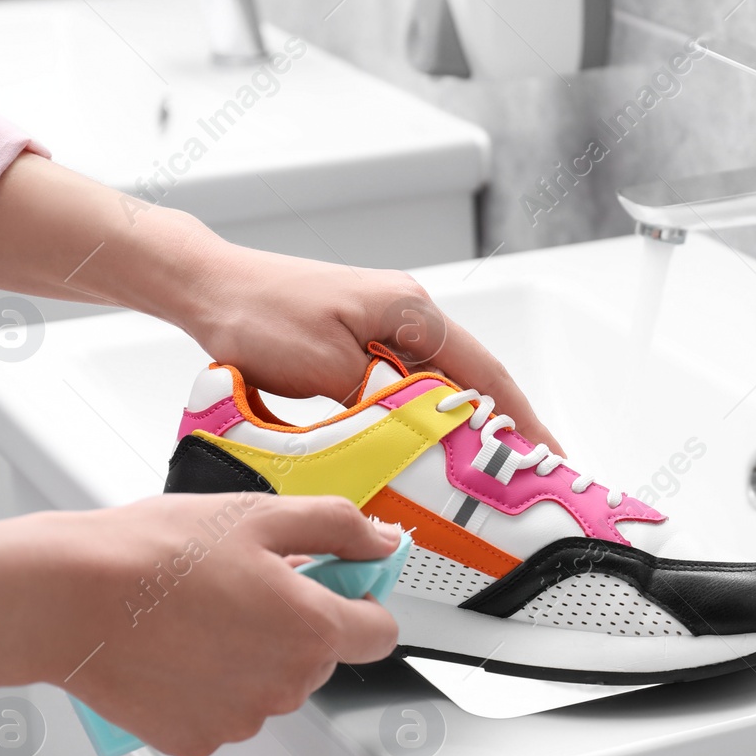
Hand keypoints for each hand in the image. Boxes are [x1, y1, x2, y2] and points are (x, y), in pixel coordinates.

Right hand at [0, 494, 400, 755]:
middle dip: (293, 623)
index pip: (380, 632)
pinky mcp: (199, 739)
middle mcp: (286, 684)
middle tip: (241, 585)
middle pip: (319, 657)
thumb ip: (337, 528)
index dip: (358, 600)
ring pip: (270, 686)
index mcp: (312, 628)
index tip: (334, 582)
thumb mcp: (257, 515)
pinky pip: (224, 711)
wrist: (67, 598)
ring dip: (249, 655)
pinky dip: (207, 686)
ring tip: (196, 614)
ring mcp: (242, 718)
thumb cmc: (153, 553)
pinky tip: (174, 650)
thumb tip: (382, 542)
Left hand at [180, 245, 564, 454]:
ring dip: (467, 418)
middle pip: (472, 373)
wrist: (210, 288)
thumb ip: (380, 396)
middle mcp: (406, 311)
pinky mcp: (363, 338)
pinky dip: (430, 411)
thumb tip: (422, 423)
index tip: (546, 449)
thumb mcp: (324, 366)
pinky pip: (412, 380)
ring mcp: (385, 322)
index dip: (520, 414)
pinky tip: (434, 438)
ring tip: (490, 462)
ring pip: (442, 379)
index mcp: (409, 310)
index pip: (483, 369)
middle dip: (504, 420)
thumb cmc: (258, 313)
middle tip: (529, 468)